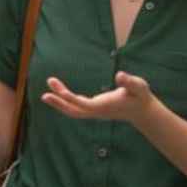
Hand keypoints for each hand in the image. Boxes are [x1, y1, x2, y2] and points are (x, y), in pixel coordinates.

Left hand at [40, 71, 156, 124]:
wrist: (142, 111)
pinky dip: (66, 100)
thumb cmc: (140, 96)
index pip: (83, 104)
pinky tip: (60, 91)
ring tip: (48, 87)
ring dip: (59, 101)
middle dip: (59, 103)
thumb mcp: (138, 86)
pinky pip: (76, 106)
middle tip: (45, 94)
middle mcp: (97, 111)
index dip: (70, 99)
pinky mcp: (95, 108)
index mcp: (104, 106)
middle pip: (73, 111)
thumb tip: (120, 75)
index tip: (58, 92)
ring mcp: (95, 111)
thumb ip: (129, 81)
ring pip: (73, 110)